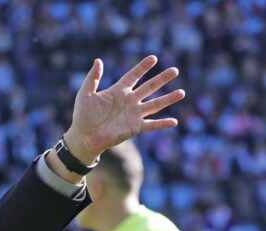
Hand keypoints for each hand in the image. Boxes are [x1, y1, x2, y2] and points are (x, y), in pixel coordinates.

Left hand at [64, 55, 185, 162]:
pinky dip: (162, 124)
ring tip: (182, 92)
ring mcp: (133, 114)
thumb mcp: (86, 94)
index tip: (153, 58)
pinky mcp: (135, 127)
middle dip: (161, 79)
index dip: (142, 68)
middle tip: (175, 70)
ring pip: (155, 104)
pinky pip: (151, 125)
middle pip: (149, 87)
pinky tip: (174, 121)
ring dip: (168, 98)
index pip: (133, 76)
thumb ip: (93, 78)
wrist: (84, 136)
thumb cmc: (83, 115)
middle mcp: (129, 101)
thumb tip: (98, 60)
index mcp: (118, 91)